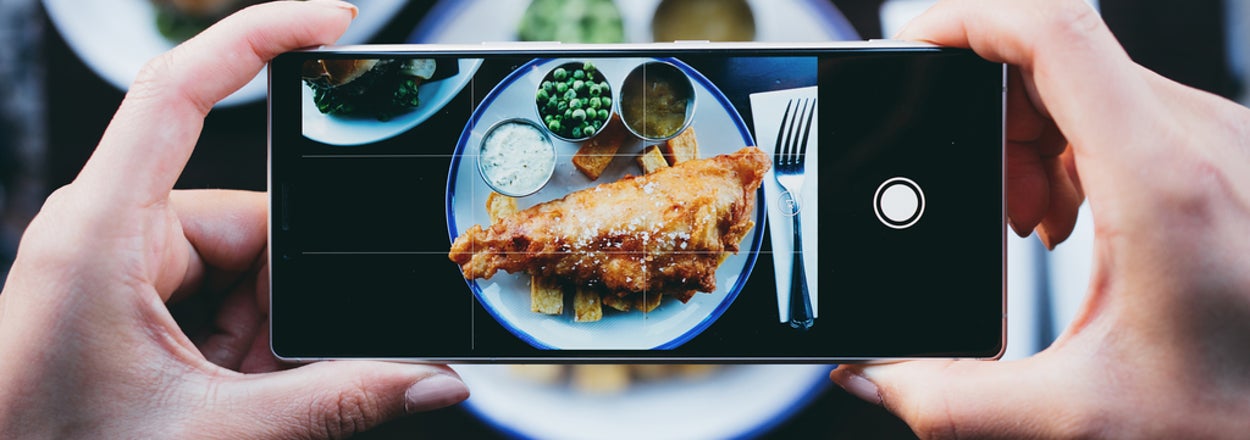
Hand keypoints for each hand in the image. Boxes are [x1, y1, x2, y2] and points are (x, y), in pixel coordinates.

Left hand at [0, 2, 466, 437]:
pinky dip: (237, 348)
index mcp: (101, 233)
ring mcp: (113, 265)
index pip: (179, 90)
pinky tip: (224, 395)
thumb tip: (432, 379)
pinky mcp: (123, 299)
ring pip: (239, 268)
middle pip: (247, 219)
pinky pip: (214, 297)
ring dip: (259, 337)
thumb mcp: (212, 431)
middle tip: (268, 374)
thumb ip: (336, 403)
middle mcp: (105, 232)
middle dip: (282, 302)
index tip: (332, 21)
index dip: (259, 37)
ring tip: (234, 400)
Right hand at [832, 0, 1249, 436]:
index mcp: (1162, 183)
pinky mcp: (1226, 154)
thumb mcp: (1082, 415)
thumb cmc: (1241, 410)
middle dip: (988, 112)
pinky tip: (1074, 219)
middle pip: (1059, 57)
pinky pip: (1128, 111)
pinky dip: (1075, 150)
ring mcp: (1220, 139)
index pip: (1054, 33)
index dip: (969, 19)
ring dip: (1031, 135)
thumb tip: (878, 378)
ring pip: (1092, 82)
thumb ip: (957, 399)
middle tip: (987, 202)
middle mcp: (1202, 139)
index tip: (914, 45)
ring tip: (1034, 222)